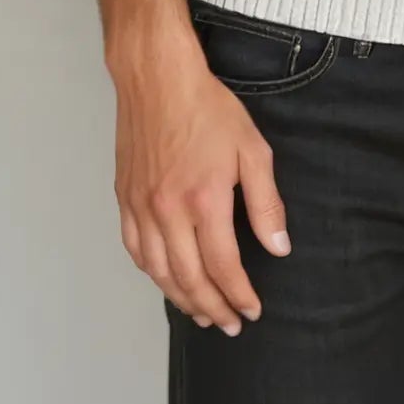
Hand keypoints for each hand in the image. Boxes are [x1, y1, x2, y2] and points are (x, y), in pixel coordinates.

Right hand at [109, 19, 291, 332]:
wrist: (158, 78)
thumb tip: (279, 246)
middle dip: (213, 309)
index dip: (239, 295)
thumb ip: (266, 203)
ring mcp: (142, 207)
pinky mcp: (125, 199)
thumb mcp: (252, 150)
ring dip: (182, 299)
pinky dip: (152, 273)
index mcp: (204, 200)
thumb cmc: (207, 108)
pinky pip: (135, 250)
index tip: (252, 310)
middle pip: (189, 279)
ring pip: (159, 272)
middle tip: (230, 325)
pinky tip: (167, 280)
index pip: (223, 267)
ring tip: (202, 314)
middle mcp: (168, 211)